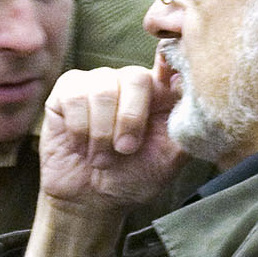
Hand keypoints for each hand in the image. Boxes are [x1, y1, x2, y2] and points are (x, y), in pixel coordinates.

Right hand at [23, 58, 184, 256]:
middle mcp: (129, 82)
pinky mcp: (67, 90)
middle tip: (126, 150)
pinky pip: (75, 96)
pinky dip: (80, 128)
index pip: (169, 59)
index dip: (170, 55)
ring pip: (103, 88)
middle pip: (135, 76)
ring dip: (102, 132)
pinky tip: (81, 145)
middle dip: (130, 119)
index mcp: (160, 94)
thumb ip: (183, 127)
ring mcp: (97, 83)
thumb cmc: (133, 179)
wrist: (90, 201)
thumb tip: (189, 92)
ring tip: (102, 157)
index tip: (168, 73)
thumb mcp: (168, 160)